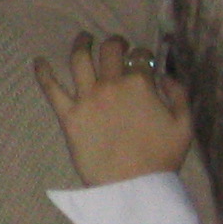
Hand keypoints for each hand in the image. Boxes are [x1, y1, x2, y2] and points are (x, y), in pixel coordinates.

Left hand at [35, 33, 192, 186]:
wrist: (133, 185)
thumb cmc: (162, 158)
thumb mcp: (184, 124)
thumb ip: (179, 94)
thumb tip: (165, 74)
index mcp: (140, 84)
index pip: (140, 57)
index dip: (142, 55)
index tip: (141, 58)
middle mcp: (111, 85)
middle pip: (109, 51)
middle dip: (114, 42)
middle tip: (115, 43)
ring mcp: (87, 98)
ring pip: (79, 59)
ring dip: (81, 44)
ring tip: (83, 38)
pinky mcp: (68, 114)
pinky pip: (50, 88)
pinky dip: (42, 72)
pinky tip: (38, 61)